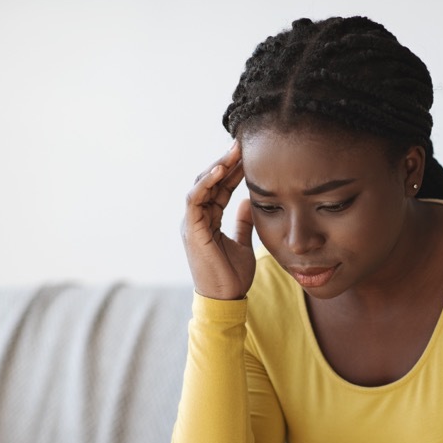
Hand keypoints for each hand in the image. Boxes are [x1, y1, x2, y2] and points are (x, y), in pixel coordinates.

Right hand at [181, 140, 255, 299]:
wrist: (226, 299)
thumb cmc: (232, 276)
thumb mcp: (243, 244)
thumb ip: (243, 223)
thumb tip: (249, 203)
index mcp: (208, 221)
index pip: (221, 188)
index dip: (234, 171)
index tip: (250, 155)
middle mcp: (198, 219)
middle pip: (211, 182)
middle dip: (226, 162)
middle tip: (243, 143)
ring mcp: (192, 223)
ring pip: (202, 185)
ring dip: (218, 166)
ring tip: (234, 150)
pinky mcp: (192, 229)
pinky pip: (195, 199)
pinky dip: (206, 182)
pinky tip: (221, 169)